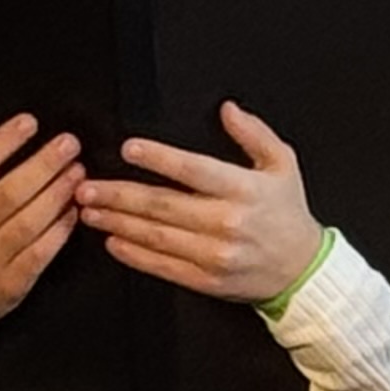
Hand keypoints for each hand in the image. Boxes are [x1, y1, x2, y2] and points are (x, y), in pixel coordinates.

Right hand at [0, 108, 80, 347]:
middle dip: (43, 166)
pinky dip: (60, 231)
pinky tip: (75, 210)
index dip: (3, 142)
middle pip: (8, 193)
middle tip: (70, 143)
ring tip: (78, 171)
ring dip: (57, 195)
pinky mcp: (12, 283)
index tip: (30, 122)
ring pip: (28, 223)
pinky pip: (41, 253)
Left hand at [77, 102, 322, 305]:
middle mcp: (227, 223)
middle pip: (163, 205)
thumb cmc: (288, 215)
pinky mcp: (207, 280)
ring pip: (157, 236)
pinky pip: (164, 267)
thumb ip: (253, 134)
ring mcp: (215, 255)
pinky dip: (135, 255)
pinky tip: (114, 242)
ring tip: (90, 211)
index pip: (194, 170)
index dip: (159, 158)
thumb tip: (228, 110)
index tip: (130, 149)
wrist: (302, 270)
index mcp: (244, 190)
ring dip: (118, 222)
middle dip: (119, 194)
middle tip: (87, 186)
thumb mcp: (283, 164)